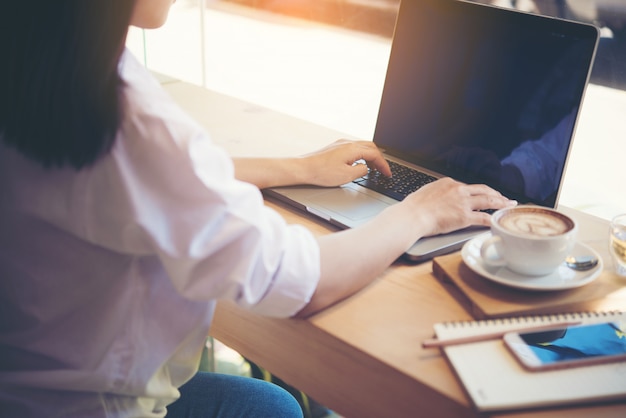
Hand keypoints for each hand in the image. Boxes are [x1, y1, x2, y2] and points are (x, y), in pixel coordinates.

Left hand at [300, 139, 390, 186]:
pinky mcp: (334, 148)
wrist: (303, 169)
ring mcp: (340, 144)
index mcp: (352, 149)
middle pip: (371, 147)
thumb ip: (361, 171)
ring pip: (362, 147)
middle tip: (383, 170)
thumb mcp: (347, 176)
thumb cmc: (321, 172)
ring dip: (370, 157)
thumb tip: (366, 168)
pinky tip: (358, 164)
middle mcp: (347, 143)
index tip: (388, 173)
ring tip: (373, 169)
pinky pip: (353, 149)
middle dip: (379, 159)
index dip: (384, 165)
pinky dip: (361, 156)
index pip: (375, 154)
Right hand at [400, 177, 516, 236]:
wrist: (412, 216)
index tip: (482, 195)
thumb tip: (437, 200)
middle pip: (483, 190)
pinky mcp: (465, 217)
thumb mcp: (425, 194)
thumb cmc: (413, 208)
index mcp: (448, 183)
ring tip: (509, 206)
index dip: (477, 192)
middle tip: (504, 198)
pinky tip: (499, 222)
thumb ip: (436, 195)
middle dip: (496, 193)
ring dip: (501, 203)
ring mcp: (463, 203)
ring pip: (488, 200)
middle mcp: (458, 190)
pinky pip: (484, 217)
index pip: (467, 187)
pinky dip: (494, 219)